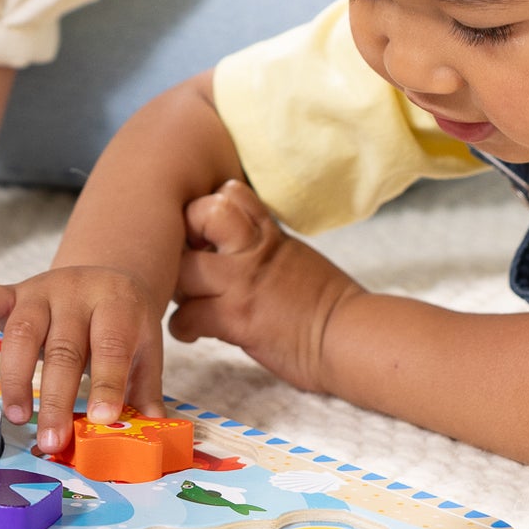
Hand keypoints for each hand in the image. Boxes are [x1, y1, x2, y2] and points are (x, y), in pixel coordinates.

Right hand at [0, 267, 166, 453]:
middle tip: (51, 440)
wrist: (106, 278)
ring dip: (17, 377)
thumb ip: (145, 392)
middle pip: (64, 345)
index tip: (100, 420)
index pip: (111, 344)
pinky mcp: (13, 291)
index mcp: (117, 304)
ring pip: (23, 330)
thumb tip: (154, 437)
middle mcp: (78, 290)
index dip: (106, 382)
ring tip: (19, 418)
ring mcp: (42, 289)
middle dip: (56, 396)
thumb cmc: (124, 327)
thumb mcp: (145, 352)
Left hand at [169, 180, 360, 391]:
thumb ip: (263, 245)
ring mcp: (243, 283)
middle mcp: (253, 251)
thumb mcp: (295, 255)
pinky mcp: (237, 318)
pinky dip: (182, 327)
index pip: (230, 192)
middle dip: (183, 237)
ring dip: (177, 288)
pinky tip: (192, 332)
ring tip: (186, 301)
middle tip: (186, 263)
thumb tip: (231, 247)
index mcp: (269, 234)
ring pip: (184, 269)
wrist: (350, 336)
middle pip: (200, 216)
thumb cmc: (326, 303)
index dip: (209, 206)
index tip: (205, 232)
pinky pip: (188, 316)